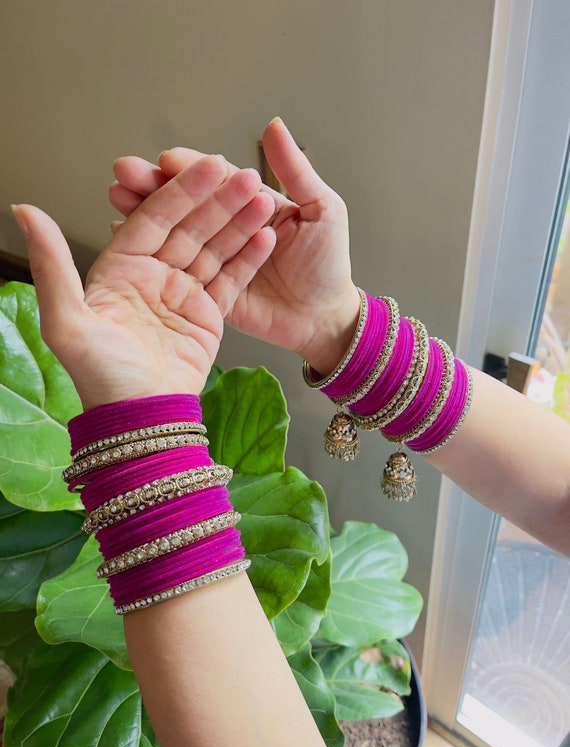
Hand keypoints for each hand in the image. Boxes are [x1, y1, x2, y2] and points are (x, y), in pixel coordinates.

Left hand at [13, 156, 275, 409]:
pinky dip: (249, 258)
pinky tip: (266, 235)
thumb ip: (52, 265)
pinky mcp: (208, 313)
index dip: (182, 191)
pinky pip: (231, 279)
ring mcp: (183, 293)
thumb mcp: (68, 322)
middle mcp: (153, 275)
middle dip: (218, 201)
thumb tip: (25, 210)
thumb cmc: (102, 378)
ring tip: (264, 198)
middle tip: (244, 176)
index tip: (208, 166)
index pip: (154, 218)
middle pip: (190, 228)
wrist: (143, 419)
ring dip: (239, 223)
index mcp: (120, 268)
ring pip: (214, 248)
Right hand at [110, 118, 360, 375]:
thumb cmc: (329, 265)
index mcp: (250, 205)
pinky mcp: (205, 289)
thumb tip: (274, 126)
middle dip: (153, 183)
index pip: (214, 181)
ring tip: (118, 196)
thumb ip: (296, 172)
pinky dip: (149, 251)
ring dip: (142, 211)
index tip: (166, 159)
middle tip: (126, 171)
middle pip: (184, 201)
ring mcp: (213, 259)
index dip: (189, 169)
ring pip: (172, 229)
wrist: (326, 319)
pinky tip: (125, 233)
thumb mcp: (322, 211)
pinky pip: (174, 267)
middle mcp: (226, 228)